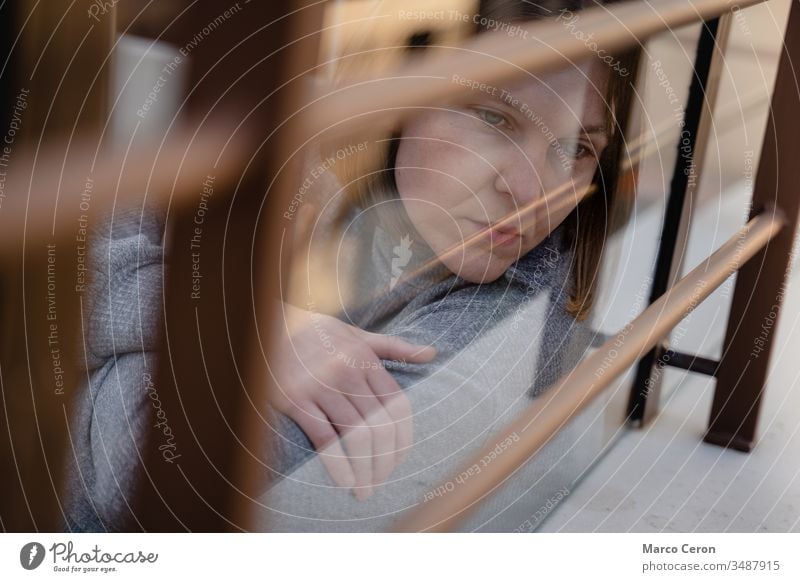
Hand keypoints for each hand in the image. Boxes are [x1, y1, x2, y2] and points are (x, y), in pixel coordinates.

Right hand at [269, 303, 435, 499]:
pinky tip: (344, 481)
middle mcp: (347, 373)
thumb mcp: (357, 335)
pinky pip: (324, 439)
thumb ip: (394, 347)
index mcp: (366, 359)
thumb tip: (432, 353)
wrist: (266, 326)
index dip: (403, 439)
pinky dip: (338, 465)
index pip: (397, 406)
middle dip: (385, 461)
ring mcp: (321, 387)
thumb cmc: (316, 333)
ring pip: (356, 436)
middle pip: (380, 426)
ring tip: (364, 489)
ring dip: (365, 469)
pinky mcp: (295, 400)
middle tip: (381, 482)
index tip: (399, 460)